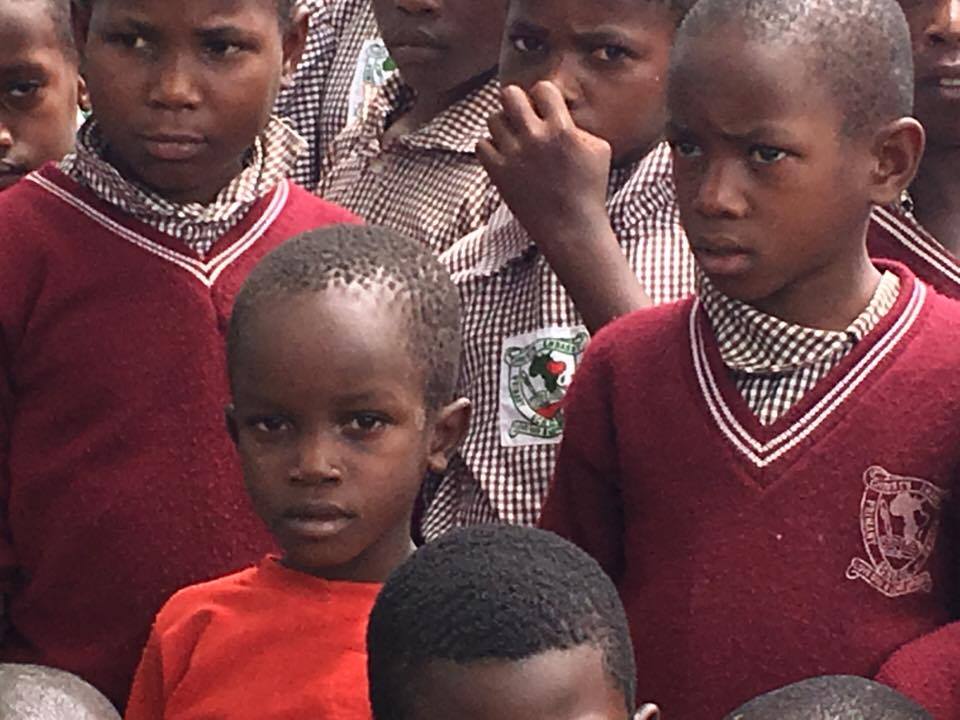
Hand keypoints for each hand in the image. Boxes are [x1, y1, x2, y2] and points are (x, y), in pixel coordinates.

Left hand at [477, 81, 611, 248]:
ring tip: (513, 138)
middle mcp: (534, 137)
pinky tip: (504, 155)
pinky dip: (490, 147)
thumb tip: (561, 115)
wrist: (571, 228)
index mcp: (561, 129)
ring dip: (503, 125)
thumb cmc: (590, 190)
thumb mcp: (599, 150)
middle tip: (522, 116)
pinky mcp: (498, 173)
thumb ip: (578, 126)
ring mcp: (513, 155)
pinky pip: (480, 144)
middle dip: (516, 101)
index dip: (543, 95)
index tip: (545, 108)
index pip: (542, 88)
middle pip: (509, 94)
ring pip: (493, 119)